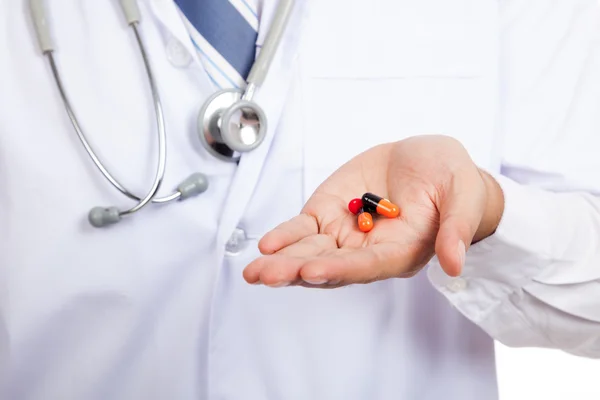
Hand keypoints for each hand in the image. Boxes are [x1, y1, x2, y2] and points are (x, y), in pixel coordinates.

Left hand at [243, 135, 503, 287]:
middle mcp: (369, 249)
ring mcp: (346, 232)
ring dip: (282, 261)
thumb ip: (457, 228)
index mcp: (401, 251)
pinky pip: (304, 228)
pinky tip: (266, 246)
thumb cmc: (452, 179)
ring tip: (255, 270)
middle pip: (330, 266)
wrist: (430, 161)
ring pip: (310, 251)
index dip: (341, 269)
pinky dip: (285, 236)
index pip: (368, 265)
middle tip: (266, 276)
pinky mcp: (330, 212)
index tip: (313, 271)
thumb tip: (455, 265)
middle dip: (297, 271)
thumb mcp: (463, 195)